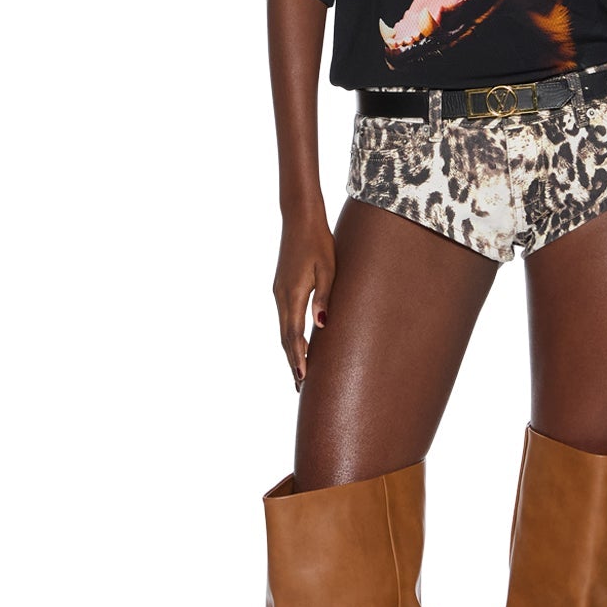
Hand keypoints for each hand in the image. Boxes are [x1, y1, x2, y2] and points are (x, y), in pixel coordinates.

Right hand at [273, 209, 334, 392]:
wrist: (300, 219)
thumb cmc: (319, 242)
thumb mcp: (328, 269)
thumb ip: (325, 297)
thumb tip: (322, 325)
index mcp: (293, 293)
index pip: (294, 334)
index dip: (298, 358)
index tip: (303, 378)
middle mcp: (281, 296)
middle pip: (285, 337)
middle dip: (292, 362)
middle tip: (300, 388)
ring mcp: (278, 292)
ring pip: (283, 329)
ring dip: (290, 351)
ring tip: (299, 373)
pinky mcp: (280, 287)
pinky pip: (284, 318)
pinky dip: (289, 336)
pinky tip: (296, 345)